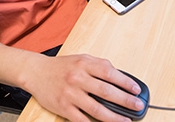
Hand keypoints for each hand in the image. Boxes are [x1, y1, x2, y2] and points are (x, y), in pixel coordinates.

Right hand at [22, 54, 144, 121]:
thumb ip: (99, 65)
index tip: (136, 90)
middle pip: (106, 91)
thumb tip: (119, 75)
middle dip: (125, 100)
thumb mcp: (81, 58)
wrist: (36, 72)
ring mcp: (71, 94)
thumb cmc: (61, 66)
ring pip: (96, 108)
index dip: (126, 82)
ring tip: (126, 121)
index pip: (110, 73)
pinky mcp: (64, 107)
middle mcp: (78, 78)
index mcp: (85, 64)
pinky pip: (81, 119)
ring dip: (114, 117)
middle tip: (138, 106)